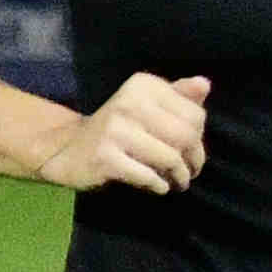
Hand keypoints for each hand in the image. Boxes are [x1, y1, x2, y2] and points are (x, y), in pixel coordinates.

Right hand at [65, 69, 212, 195]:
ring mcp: (114, 130)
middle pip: (185, 136)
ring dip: (178, 176)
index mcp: (143, 86)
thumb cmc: (118, 129)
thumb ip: (178, 96)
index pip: (195, 114)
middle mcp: (128, 102)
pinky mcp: (105, 157)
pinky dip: (158, 185)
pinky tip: (157, 186)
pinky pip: (148, 176)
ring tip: (175, 181)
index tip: (189, 150)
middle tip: (188, 171)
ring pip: (170, 158)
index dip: (199, 138)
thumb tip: (204, 84)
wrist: (67, 149)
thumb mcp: (147, 106)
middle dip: (194, 160)